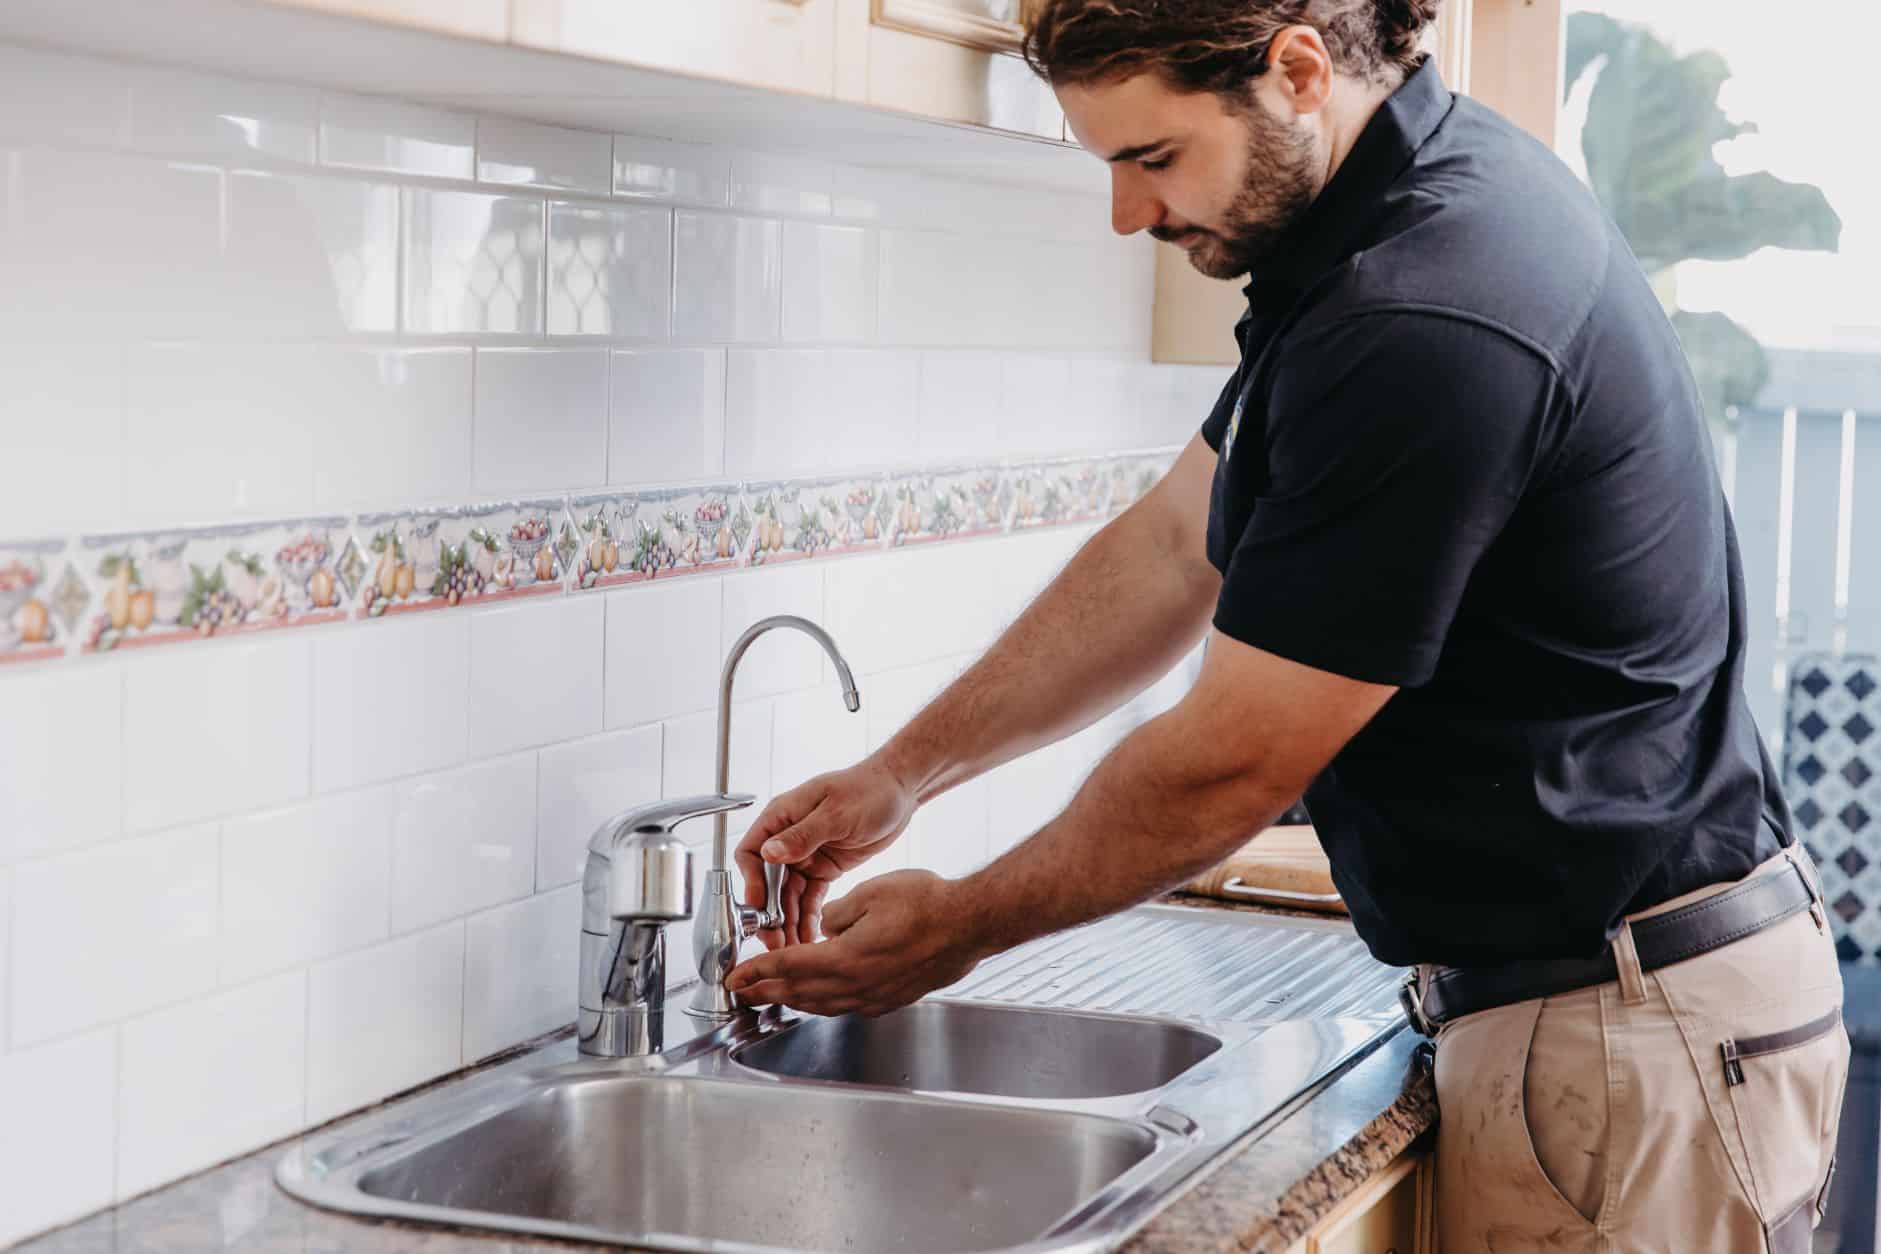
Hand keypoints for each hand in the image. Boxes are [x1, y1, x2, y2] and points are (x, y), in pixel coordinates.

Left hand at [726, 870, 984, 1016]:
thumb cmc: (928, 905)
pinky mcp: (889, 999)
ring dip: (791, 1000)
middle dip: (765, 992)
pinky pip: (843, 1006)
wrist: (969, 925)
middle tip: (742, 992)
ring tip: (772, 995)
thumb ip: (836, 914)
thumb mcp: (870, 893)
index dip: (756, 972)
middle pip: (798, 994)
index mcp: (845, 959)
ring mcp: (874, 997)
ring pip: (820, 1005)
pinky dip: (820, 1002)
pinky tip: (818, 996)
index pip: (787, 968)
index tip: (736, 977)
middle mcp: (856, 986)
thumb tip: (823, 926)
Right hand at [735, 758, 915, 947]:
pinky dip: (808, 917)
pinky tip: (810, 936)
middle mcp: (789, 838)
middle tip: (775, 940)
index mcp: (782, 817)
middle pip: (767, 881)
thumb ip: (801, 835)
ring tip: (793, 947)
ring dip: (787, 920)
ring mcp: (805, 855)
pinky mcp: (824, 868)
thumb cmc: (868, 789)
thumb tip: (768, 852)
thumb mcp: (835, 813)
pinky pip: (810, 897)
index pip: (752, 853)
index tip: (759, 908)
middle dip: (770, 912)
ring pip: (787, 895)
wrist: (899, 793)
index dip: (751, 882)